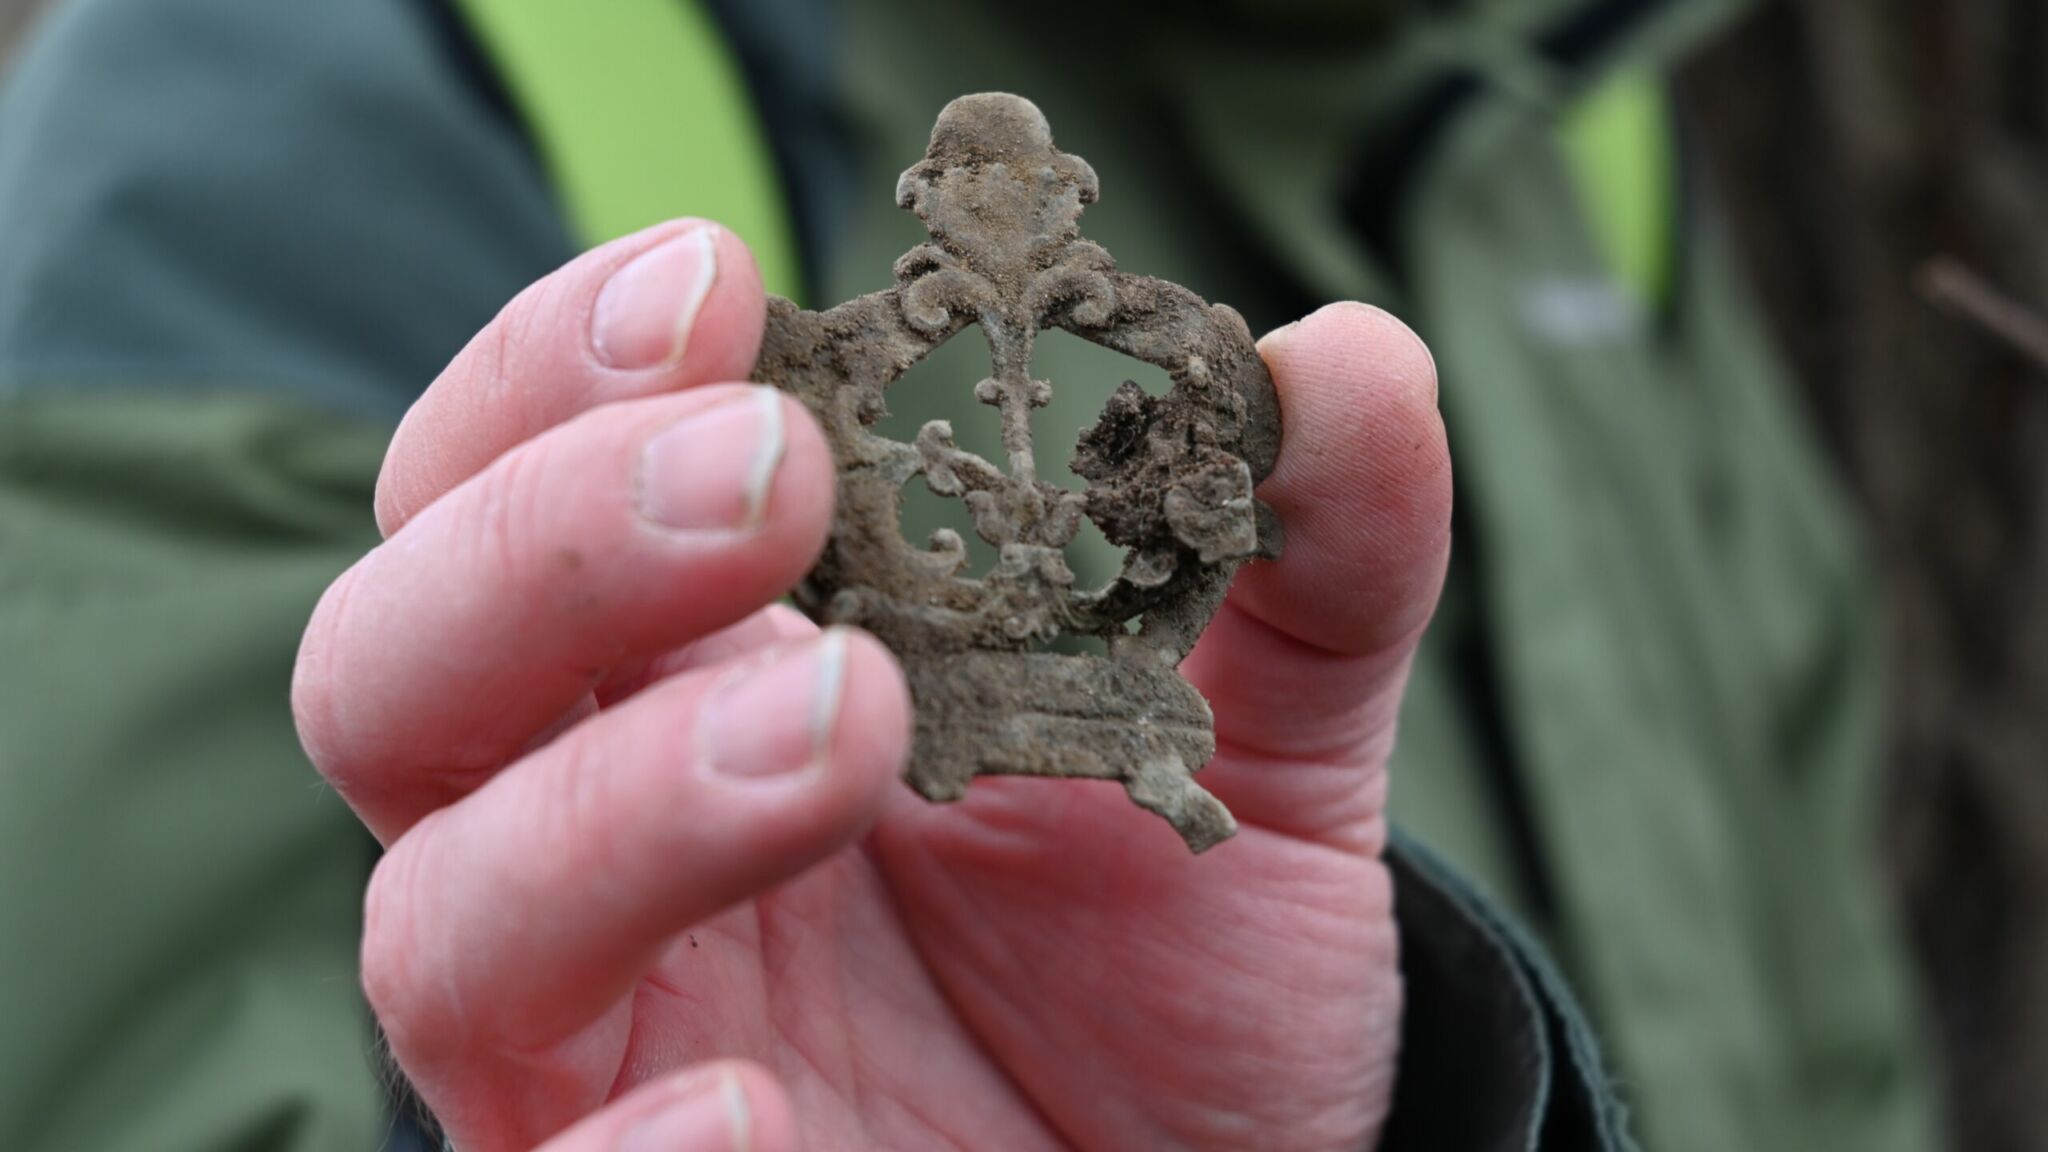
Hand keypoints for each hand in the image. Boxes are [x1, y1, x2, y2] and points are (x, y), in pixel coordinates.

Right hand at [293, 221, 1450, 1151]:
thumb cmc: (1174, 957)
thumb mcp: (1253, 746)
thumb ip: (1298, 564)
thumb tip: (1351, 367)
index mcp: (700, 671)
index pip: (506, 485)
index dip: (559, 375)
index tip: (714, 285)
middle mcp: (595, 838)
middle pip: (397, 673)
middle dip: (549, 544)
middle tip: (766, 478)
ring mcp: (609, 1044)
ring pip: (446, 920)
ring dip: (614, 802)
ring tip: (844, 720)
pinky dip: (632, 1146)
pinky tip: (751, 1108)